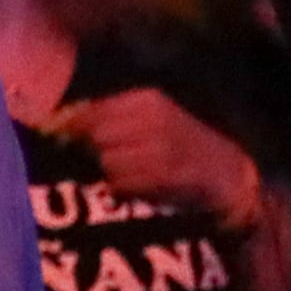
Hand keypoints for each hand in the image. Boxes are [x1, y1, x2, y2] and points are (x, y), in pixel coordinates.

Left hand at [56, 88, 264, 232]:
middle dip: (96, 153)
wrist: (228, 174)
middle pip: (95, 137)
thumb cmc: (181, 148)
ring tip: (133, 177)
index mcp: (145, 100)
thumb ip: (112, 121)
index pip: (90, 112)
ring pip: (107, 162)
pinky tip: (141, 190)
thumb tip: (62, 128)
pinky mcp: (166, 173)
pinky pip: (123, 183)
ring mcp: (160, 144)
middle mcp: (152, 117)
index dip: (73, 131)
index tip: (68, 144)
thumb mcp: (152, 121)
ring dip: (112, 175)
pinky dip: (125, 190)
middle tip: (110, 165)